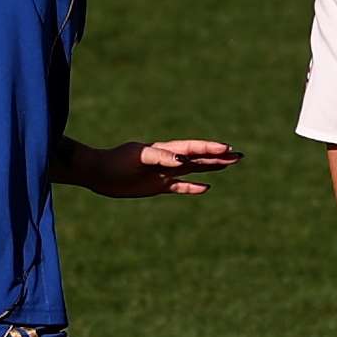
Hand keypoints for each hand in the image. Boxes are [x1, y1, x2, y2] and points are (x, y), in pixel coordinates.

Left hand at [80, 139, 241, 197]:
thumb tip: (182, 161)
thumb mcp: (138, 157)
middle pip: (198, 158)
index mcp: (165, 149)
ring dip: (211, 168)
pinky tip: (206, 188)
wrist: (98, 173)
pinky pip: (180, 187)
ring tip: (229, 164)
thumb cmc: (116, 161)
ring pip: (194, 170)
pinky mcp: (157, 186)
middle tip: (239, 155)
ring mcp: (164, 173)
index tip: (227, 149)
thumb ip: (160, 157)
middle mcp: (168, 160)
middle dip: (218, 157)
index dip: (210, 149)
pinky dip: (193, 187)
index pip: (192, 148)